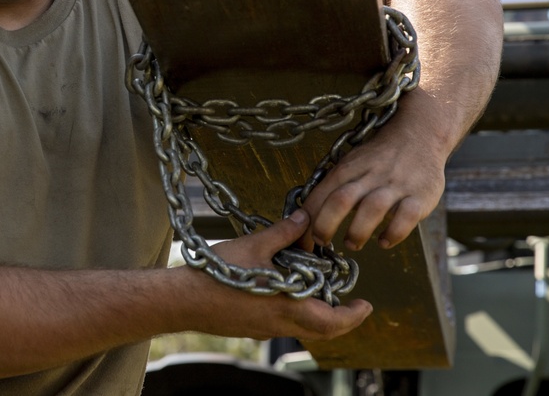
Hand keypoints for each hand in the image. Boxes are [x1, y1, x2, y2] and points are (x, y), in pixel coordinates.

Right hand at [179, 210, 371, 341]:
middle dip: (341, 320)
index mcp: (286, 307)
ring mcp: (263, 329)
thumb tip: (304, 218)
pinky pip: (282, 324)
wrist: (182, 300)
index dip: (353, 316)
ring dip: (318, 315)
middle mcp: (279, 324)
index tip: (366, 305)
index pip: (332, 321)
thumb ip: (283, 233)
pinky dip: (296, 312)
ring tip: (320, 292)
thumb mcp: (254, 246)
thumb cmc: (217, 274)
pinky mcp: (250, 327)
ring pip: (302, 328)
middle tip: (351, 305)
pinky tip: (286, 292)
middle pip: (322, 331)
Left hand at [298, 108, 445, 251]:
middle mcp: (370, 175)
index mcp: (349, 167)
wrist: (419, 133)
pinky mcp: (420, 196)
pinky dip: (393, 233)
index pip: (321, 193)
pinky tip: (384, 241)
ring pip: (372, 208)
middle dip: (325, 225)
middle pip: (341, 200)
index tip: (303, 237)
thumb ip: (332, 187)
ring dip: (357, 232)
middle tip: (322, 241)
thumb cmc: (379, 155)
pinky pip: (406, 217)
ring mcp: (396, 185)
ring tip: (352, 243)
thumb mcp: (351, 163)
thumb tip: (305, 218)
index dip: (308, 218)